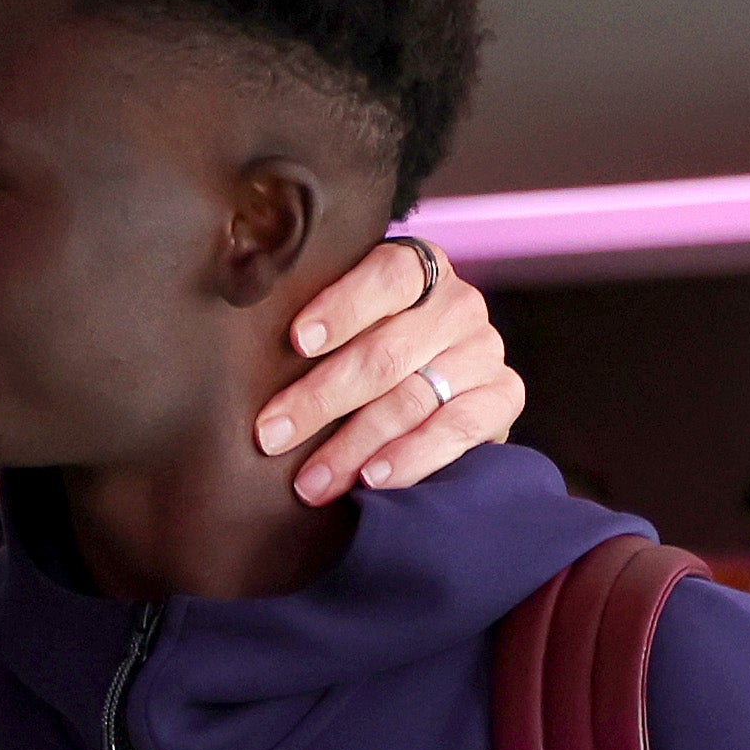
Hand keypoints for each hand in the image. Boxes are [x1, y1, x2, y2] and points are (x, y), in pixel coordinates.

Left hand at [254, 237, 525, 505]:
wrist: (444, 390)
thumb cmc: (368, 351)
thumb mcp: (349, 326)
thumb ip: (317, 329)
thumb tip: (245, 356)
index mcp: (419, 269)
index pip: (387, 275)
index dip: (343, 307)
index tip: (297, 342)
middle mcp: (458, 305)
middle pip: (387, 352)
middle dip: (322, 400)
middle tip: (273, 435)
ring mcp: (484, 351)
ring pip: (412, 399)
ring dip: (353, 445)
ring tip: (311, 480)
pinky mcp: (504, 396)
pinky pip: (458, 429)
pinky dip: (412, 457)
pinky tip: (373, 479)